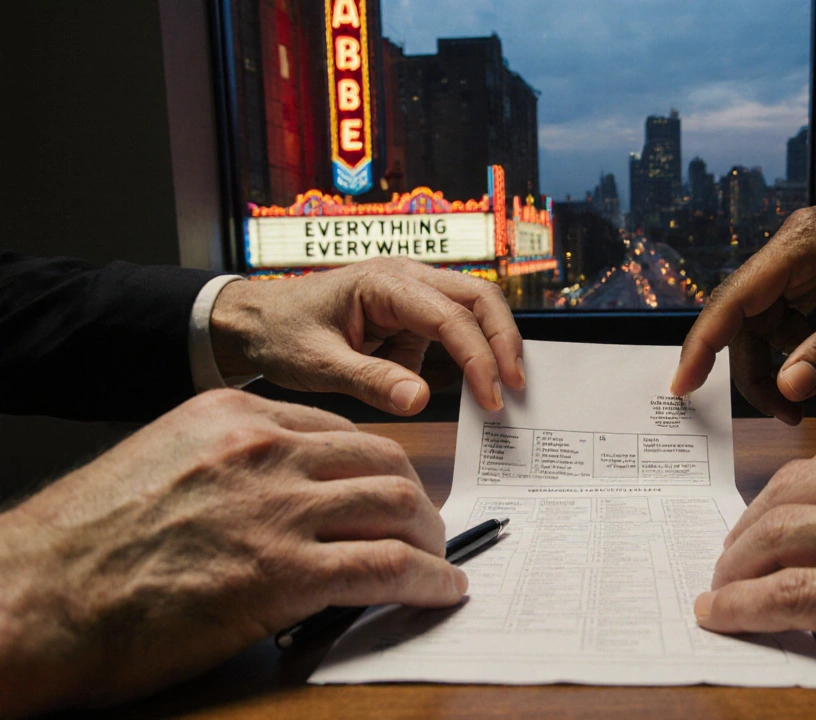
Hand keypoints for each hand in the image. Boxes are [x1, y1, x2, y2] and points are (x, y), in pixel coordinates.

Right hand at [0, 390, 464, 715]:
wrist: (35, 595)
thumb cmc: (88, 542)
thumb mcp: (165, 464)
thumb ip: (233, 466)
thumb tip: (287, 497)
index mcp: (234, 417)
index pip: (340, 432)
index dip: (376, 469)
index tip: (389, 492)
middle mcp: (264, 449)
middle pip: (382, 461)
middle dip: (415, 499)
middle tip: (424, 528)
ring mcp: (277, 507)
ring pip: (396, 506)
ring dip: (428, 539)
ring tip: (435, 562)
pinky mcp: (284, 572)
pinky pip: (387, 567)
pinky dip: (428, 580)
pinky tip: (442, 590)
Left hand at [210, 257, 523, 414]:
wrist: (255, 320)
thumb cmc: (280, 333)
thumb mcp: (319, 364)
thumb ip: (370, 381)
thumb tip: (420, 400)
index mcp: (384, 282)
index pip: (451, 316)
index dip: (479, 357)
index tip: (492, 397)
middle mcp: (406, 277)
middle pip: (480, 298)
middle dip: (504, 342)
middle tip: (515, 389)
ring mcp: (412, 292)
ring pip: (475, 307)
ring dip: (493, 344)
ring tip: (502, 389)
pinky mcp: (412, 312)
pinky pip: (455, 326)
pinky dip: (471, 352)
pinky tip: (476, 384)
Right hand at [671, 171, 815, 423]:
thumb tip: (790, 386)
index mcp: (800, 243)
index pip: (733, 298)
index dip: (702, 344)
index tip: (683, 386)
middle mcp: (793, 251)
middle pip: (746, 319)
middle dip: (754, 370)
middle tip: (784, 412)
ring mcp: (807, 265)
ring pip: (768, 324)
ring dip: (778, 365)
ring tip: (803, 400)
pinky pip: (794, 321)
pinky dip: (801, 351)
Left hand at [694, 415, 815, 710]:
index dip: (798, 489)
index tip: (780, 510)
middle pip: (796, 488)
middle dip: (755, 520)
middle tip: (737, 548)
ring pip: (782, 533)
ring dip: (740, 560)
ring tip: (723, 583)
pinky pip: (792, 592)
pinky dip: (746, 603)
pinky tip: (723, 613)